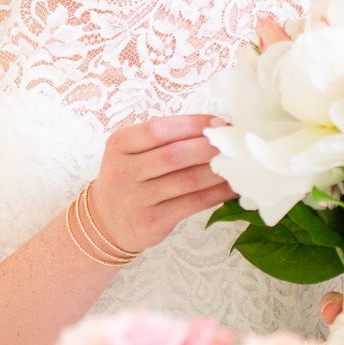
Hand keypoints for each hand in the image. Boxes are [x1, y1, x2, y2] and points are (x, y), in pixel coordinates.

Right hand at [84, 113, 238, 253]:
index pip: (159, 129)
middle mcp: (125, 170)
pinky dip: (217, 194)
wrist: (105, 221)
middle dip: (210, 147)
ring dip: (218, 170)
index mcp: (120, 144)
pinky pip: (192, 204)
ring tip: (238, 163)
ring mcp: (137, 198)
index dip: (194, 124)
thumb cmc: (129, 178)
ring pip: (187, 180)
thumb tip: (216, 127)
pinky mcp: (152, 221)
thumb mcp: (132, 151)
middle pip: (175, 154)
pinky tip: (232, 187)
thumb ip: (164, 139)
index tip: (219, 123)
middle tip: (234, 143)